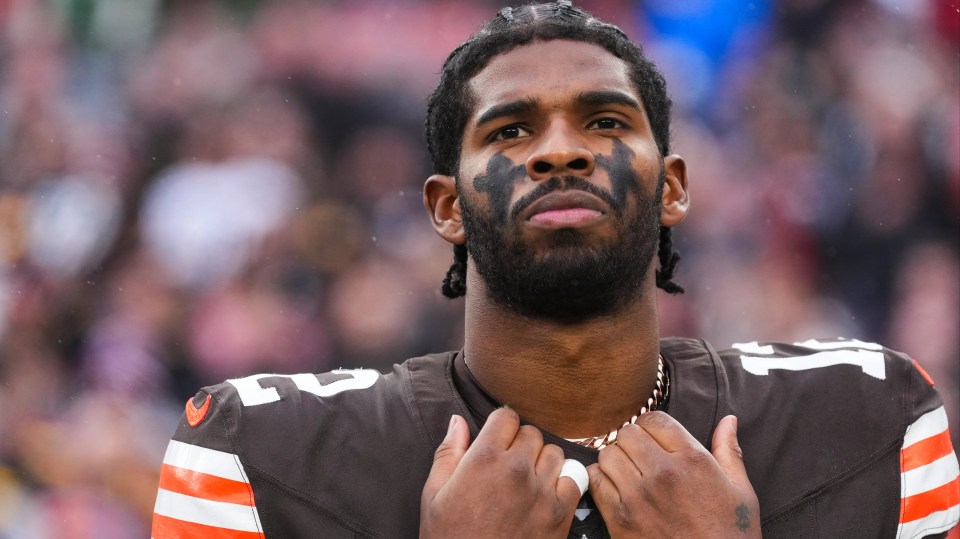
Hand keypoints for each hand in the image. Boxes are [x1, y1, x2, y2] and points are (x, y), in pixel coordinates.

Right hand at [420, 408, 584, 538]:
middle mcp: (516, 469)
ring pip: (553, 452)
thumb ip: (448, 452)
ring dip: (541, 462)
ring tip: (526, 481)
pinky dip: (562, 483)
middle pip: (531, 433)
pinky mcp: (560, 514)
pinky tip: (545, 495)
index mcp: (484, 459)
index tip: (496, 440)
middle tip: (506, 467)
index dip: (500, 427)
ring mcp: (542, 491)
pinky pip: (574, 478)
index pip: (506, 416)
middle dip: (519, 444)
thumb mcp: (434, 495)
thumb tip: (458, 420)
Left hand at [587, 413, 760, 537]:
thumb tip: (729, 420)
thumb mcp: (740, 491)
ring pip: (608, 454)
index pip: (655, 418)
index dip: (652, 425)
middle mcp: (663, 473)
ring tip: (629, 471)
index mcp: (692, 460)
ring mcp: (638, 496)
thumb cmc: (731, 534)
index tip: (655, 438)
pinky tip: (616, 488)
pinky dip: (601, 480)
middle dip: (633, 440)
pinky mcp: (620, 518)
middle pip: (628, 433)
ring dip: (616, 459)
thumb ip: (729, 451)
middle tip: (641, 455)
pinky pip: (596, 482)